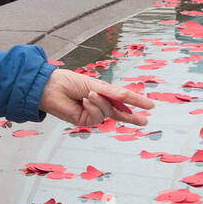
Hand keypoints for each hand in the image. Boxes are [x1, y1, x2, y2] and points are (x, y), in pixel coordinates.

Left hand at [38, 68, 153, 128]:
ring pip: (107, 113)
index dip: (137, 103)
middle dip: (132, 117)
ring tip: (88, 95)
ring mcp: (92, 114)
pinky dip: (92, 107)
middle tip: (145, 121)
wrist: (51, 88)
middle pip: (120, 113)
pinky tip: (84, 101)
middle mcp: (99, 105)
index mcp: (103, 94)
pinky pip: (96, 116)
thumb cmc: (69, 82)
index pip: (123, 101)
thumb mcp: (95, 84)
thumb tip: (126, 96)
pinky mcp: (85, 121)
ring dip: (100, 103)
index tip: (151, 105)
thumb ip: (111, 92)